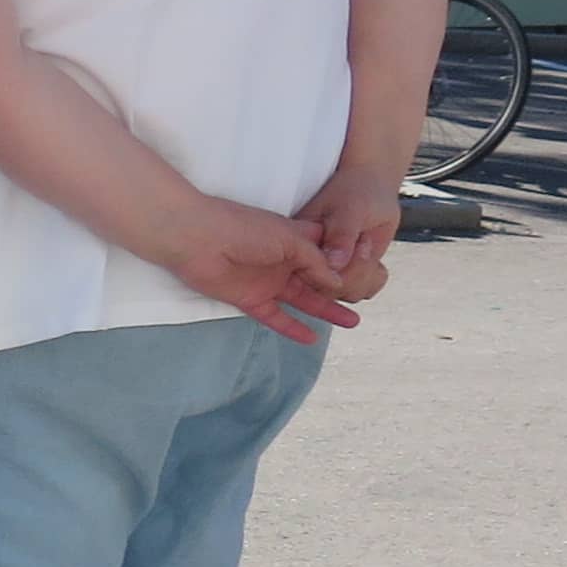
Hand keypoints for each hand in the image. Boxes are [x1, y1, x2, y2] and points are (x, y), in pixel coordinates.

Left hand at [158, 192, 362, 344]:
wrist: (196, 239)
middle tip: (365, 302)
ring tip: (352, 322)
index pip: (326, 252)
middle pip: (317, 279)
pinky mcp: (249, 299)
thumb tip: (337, 280)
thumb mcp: (290, 239)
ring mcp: (266, 281)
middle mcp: (283, 261)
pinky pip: (275, 317)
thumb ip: (315, 260)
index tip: (370, 272)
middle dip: (341, 291)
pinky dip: (292, 328)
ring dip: (325, 310)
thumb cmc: (243, 228)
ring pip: (302, 300)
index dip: (344, 261)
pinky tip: (312, 338)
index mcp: (294, 239)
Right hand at [295, 160, 403, 293]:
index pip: (312, 276)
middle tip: (363, 242)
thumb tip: (333, 263)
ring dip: (367, 274)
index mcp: (298, 245)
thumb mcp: (349, 209)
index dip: (341, 269)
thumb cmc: (355, 190)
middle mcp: (309, 261)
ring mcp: (328, 269)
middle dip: (357, 271)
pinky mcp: (347, 273)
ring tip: (366, 245)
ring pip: (348, 293)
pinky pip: (363, 291)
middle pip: (329, 290)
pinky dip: (376, 278)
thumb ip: (341, 236)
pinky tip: (375, 260)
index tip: (358, 243)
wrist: (370, 186)